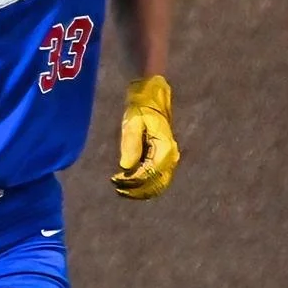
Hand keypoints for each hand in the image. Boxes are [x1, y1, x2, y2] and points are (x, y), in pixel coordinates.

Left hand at [112, 76, 178, 198]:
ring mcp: (169, 159)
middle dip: (136, 190)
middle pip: (156, 183)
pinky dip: (145, 185)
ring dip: (141, 191)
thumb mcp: (133, 122)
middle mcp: (171, 156)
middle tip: (117, 188)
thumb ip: (131, 144)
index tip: (116, 180)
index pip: (149, 174)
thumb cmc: (141, 107)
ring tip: (121, 189)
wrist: (153, 97)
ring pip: (158, 185)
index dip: (132, 181)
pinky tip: (129, 184)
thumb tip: (126, 167)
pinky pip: (157, 179)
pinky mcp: (164, 159)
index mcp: (165, 148)